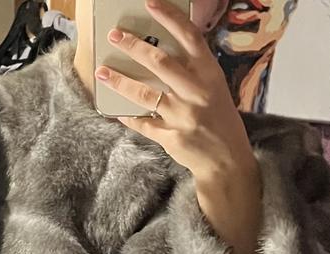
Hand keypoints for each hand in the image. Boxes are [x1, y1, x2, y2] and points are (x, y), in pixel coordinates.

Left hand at [95, 0, 263, 253]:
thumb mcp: (215, 90)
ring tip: (102, 73)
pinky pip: (143, 124)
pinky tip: (114, 110)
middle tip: (114, 36)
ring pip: (145, 94)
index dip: (170, 18)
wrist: (226, 162)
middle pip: (161, 63)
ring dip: (120, 82)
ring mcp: (183, 116)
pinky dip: (128, 117)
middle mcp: (197, 93)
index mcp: (210, 75)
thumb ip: (193, 72)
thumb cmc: (219, 121)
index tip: (150, 3)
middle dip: (134, 46)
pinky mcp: (172, 137)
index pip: (190, 38)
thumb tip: (159, 52)